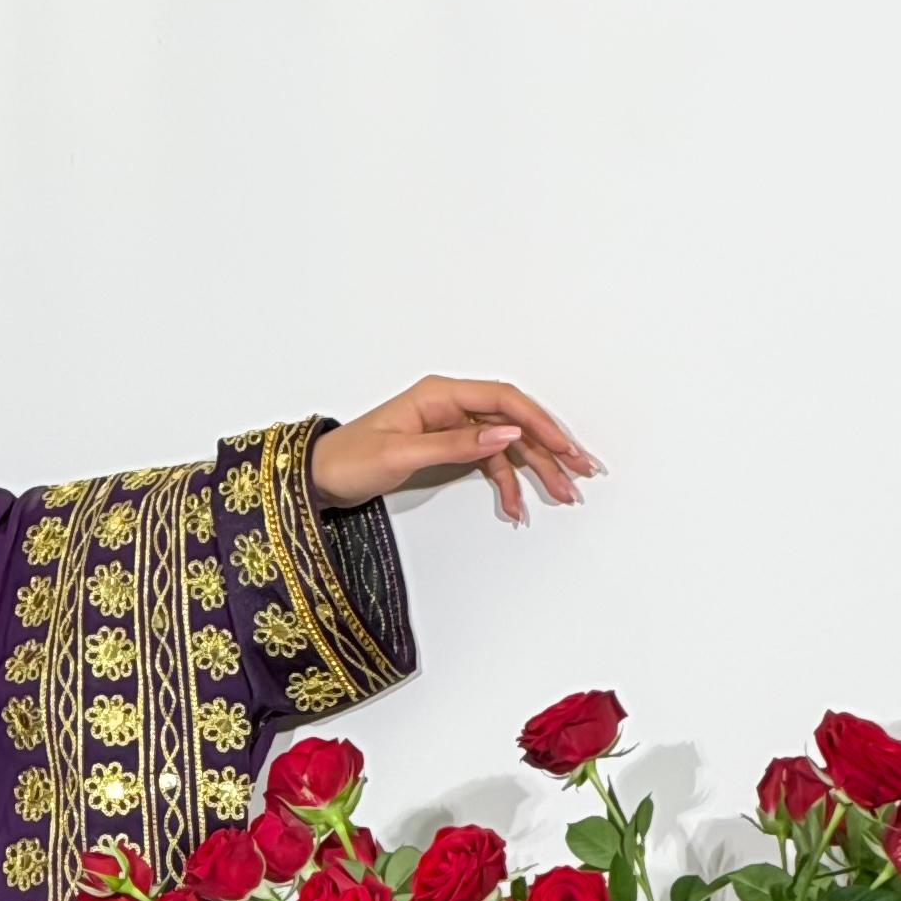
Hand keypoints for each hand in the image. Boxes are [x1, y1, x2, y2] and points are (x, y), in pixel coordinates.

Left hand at [309, 376, 597, 526]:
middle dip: (549, 446)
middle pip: (513, 421)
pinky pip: (487, 461)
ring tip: (561, 494)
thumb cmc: (349, 458)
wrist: (319, 476)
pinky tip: (515, 505)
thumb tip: (506, 434)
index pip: (504, 401)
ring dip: (534, 469)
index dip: (539, 423)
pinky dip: (504, 482)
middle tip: (580, 471)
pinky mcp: (447, 447)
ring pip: (506, 444)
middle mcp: (450, 405)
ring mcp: (451, 426)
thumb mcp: (402, 454)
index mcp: (440, 394)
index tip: (565, 447)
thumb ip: (456, 444)